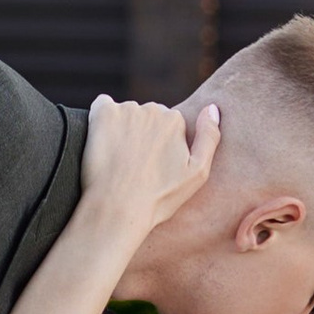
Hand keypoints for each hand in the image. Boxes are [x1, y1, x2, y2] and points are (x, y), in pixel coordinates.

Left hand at [78, 93, 218, 255]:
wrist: (119, 208)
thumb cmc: (159, 197)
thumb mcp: (198, 173)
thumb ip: (210, 137)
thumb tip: (212, 108)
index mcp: (176, 120)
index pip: (167, 123)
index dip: (160, 145)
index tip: (152, 165)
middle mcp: (153, 109)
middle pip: (146, 116)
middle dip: (142, 133)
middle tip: (134, 163)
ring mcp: (127, 110)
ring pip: (125, 114)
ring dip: (121, 129)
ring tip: (118, 159)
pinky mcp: (102, 113)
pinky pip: (102, 106)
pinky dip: (101, 119)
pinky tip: (101, 141)